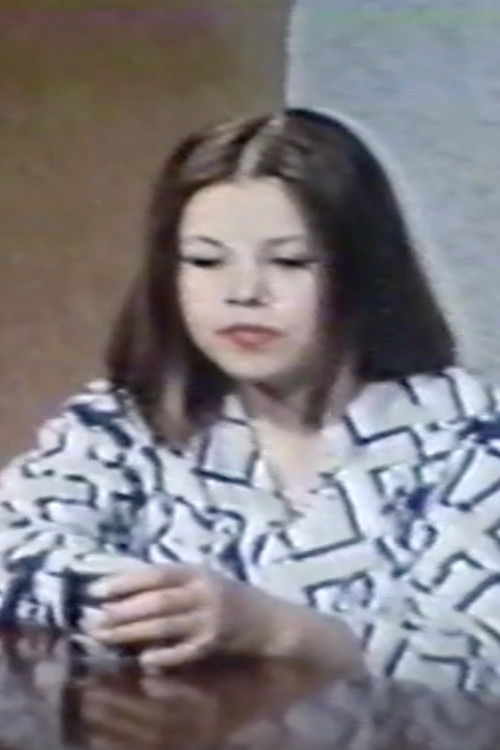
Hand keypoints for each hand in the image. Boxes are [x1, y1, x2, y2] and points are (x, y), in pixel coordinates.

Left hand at [81, 563, 274, 667]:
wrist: (268, 620)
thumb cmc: (228, 596)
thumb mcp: (203, 579)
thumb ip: (171, 582)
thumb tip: (123, 590)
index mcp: (197, 572)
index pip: (155, 574)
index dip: (124, 582)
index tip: (95, 591)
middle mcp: (203, 592)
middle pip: (156, 601)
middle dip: (120, 611)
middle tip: (91, 620)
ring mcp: (210, 619)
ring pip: (164, 626)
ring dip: (131, 632)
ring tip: (104, 636)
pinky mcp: (215, 644)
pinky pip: (184, 651)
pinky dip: (163, 655)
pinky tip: (143, 660)